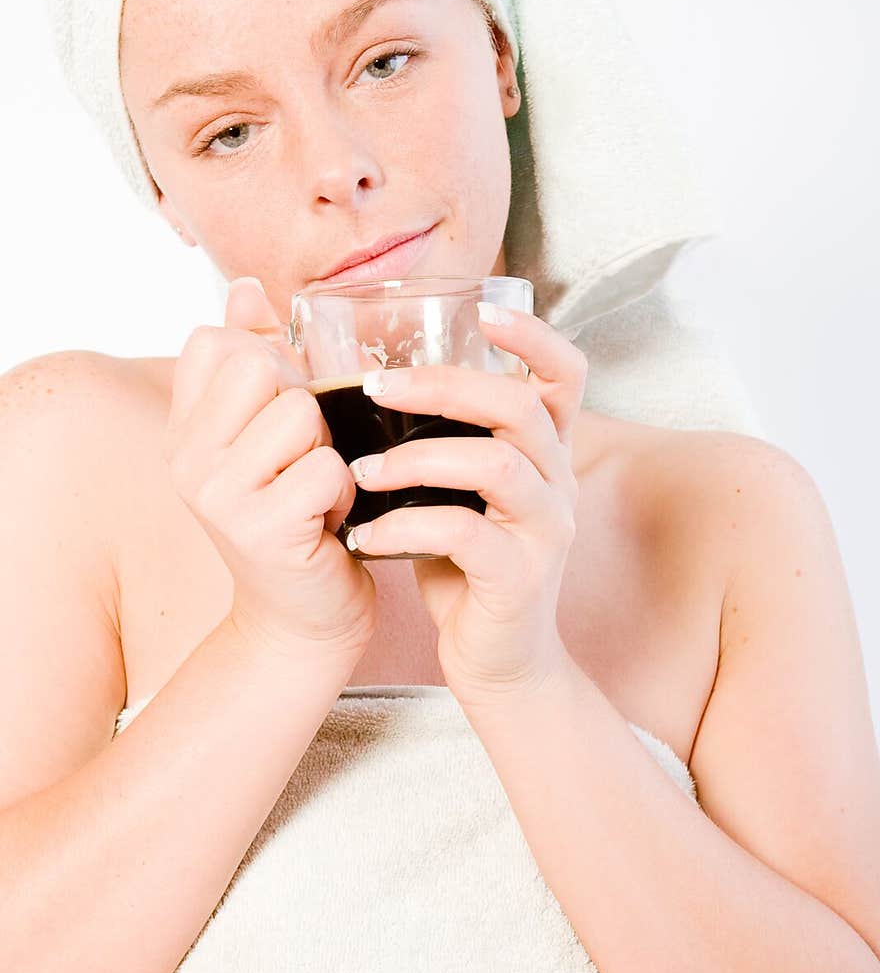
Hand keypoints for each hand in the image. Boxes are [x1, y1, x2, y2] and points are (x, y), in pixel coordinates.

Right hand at [164, 277, 375, 664]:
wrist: (302, 619)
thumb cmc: (294, 517)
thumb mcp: (262, 436)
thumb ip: (253, 356)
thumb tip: (244, 286)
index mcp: (183, 428)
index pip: (216, 340)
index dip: (269, 362)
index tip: (278, 416)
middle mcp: (186, 458)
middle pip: (263, 366)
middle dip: (305, 405)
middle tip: (304, 458)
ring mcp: (218, 495)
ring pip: (301, 413)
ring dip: (328, 450)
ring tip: (316, 491)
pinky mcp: (260, 529)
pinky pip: (327, 467)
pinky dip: (343, 492)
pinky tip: (328, 521)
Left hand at [344, 305, 588, 705]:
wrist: (498, 664)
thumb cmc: (467, 567)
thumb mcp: (459, 493)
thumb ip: (440, 442)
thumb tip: (369, 382)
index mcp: (545, 453)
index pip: (566, 376)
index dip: (534, 337)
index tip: (487, 309)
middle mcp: (558, 482)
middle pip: (520, 406)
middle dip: (445, 386)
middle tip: (379, 387)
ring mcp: (545, 531)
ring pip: (496, 465)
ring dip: (418, 458)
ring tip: (360, 468)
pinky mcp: (520, 579)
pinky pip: (466, 535)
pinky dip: (406, 527)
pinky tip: (365, 535)